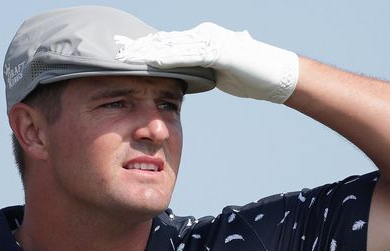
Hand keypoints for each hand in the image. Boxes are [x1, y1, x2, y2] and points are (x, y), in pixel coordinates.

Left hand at [115, 22, 298, 103]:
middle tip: (114, 49)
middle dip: (138, 47)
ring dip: (147, 52)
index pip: (167, 44)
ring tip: (126, 56)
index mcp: (201, 40)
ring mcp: (211, 41)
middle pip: (164, 42)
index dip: (144, 48)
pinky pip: (189, 55)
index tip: (123, 51)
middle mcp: (203, 36)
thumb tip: (192, 76)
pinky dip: (169, 58)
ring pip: (173, 46)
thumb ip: (203, 71)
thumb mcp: (220, 73)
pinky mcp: (219, 52)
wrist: (275, 76)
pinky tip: (152, 62)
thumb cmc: (250, 75)